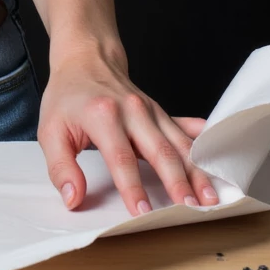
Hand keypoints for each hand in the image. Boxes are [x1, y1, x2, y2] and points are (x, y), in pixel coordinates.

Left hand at [38, 48, 220, 216]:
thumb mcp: (50, 129)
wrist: (86, 58)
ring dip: (197, 170)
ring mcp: (150, 110)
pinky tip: (219, 155)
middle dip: (178, 181)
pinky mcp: (160, 112)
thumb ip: (61, 167)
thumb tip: (73, 198)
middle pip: (160, 150)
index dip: (132, 187)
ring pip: (179, 143)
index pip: (120, 157)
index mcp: (102, 115)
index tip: (143, 212)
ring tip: (211, 196)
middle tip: (192, 209)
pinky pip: (184, 128)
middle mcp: (132, 110)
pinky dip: (202, 143)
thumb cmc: (67, 96)